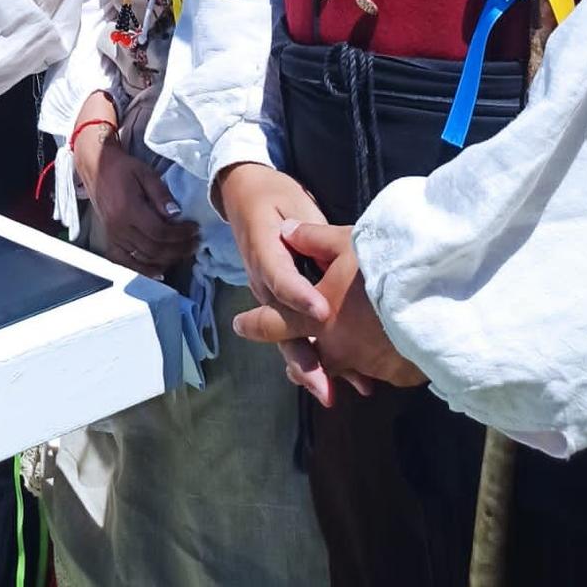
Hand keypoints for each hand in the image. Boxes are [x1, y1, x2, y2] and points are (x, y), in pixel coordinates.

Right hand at [84, 135, 199, 277]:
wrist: (96, 167)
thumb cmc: (122, 168)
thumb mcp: (145, 173)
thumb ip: (161, 194)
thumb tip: (176, 214)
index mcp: (128, 209)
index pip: (160, 232)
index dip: (181, 234)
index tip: (195, 228)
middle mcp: (119, 227)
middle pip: (154, 249)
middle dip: (179, 249)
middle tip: (195, 242)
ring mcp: (113, 236)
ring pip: (144, 258)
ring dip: (167, 259)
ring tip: (184, 251)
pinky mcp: (110, 240)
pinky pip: (127, 262)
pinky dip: (144, 270)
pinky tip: (159, 271)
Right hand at [218, 161, 337, 393]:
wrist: (245, 193)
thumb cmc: (273, 195)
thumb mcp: (292, 200)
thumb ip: (307, 229)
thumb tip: (317, 248)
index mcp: (263, 249)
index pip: (280, 275)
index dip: (299, 294)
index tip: (321, 311)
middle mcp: (262, 279)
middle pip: (280, 321)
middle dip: (303, 355)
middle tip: (323, 384)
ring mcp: (269, 294)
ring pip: (288, 335)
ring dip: (310, 365)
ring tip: (332, 392)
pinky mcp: (280, 301)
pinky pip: (296, 330)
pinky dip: (318, 356)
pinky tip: (342, 378)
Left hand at [233, 222, 425, 401]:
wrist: (439, 304)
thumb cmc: (388, 269)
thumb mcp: (346, 242)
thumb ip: (313, 239)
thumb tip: (289, 231)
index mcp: (319, 318)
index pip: (276, 324)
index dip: (256, 324)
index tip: (240, 325)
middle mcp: (339, 348)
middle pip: (311, 356)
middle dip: (300, 359)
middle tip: (293, 366)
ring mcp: (370, 364)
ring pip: (346, 365)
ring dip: (340, 363)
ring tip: (338, 365)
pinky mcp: (398, 373)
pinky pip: (378, 369)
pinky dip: (374, 361)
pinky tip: (382, 351)